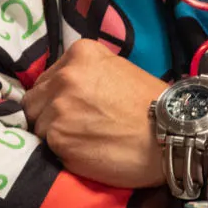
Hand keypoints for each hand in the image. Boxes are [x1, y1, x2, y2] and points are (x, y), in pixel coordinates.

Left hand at [23, 38, 167, 188]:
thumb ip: (87, 75)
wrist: (171, 134)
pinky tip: (85, 152)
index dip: (57, 97)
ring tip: (84, 141)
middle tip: (77, 127)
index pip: (47, 78)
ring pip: (38, 125)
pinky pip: (47, 147)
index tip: (75, 108)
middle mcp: (65, 76)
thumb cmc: (151, 105)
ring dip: (55, 135)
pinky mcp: (57, 137)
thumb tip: (63, 91)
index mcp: (80, 54)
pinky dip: (61, 152)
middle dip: (50, 114)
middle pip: (36, 101)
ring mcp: (58, 107)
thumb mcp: (118, 71)